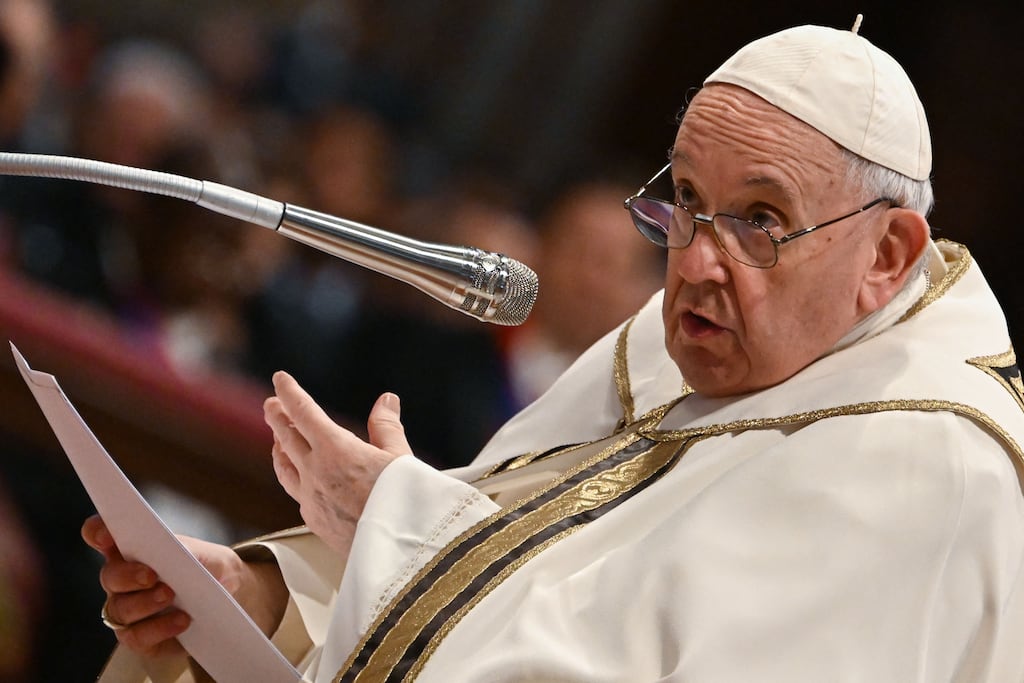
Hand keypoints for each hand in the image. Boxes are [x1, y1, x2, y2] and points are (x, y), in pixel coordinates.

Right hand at [81, 515, 286, 656]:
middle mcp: (122, 580)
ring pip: (120, 609)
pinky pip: (136, 637)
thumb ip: (184, 551)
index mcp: (132, 549)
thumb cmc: (207, 566)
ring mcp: (127, 610)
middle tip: (151, 575)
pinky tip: (182, 621)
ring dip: (144, 603)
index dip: (97, 532)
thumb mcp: (202, 553)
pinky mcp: (140, 637)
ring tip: (170, 596)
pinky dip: (159, 628)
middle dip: (127, 575)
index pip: (100, 535)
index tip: (106, 535)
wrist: (229, 593)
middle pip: (109, 576)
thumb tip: (170, 557)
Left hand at [263, 371, 409, 556]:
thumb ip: (387, 427)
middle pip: (286, 438)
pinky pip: (296, 493)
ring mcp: (311, 499)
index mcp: (335, 449)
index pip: (303, 412)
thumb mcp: (401, 457)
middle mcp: (315, 472)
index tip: (280, 379)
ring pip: (284, 468)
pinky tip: (298, 480)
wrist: (399, 553)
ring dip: (279, 448)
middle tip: (271, 404)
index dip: (290, 392)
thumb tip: (386, 399)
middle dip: (278, 417)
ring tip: (277, 440)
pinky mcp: (315, 521)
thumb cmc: (405, 502)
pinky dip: (292, 477)